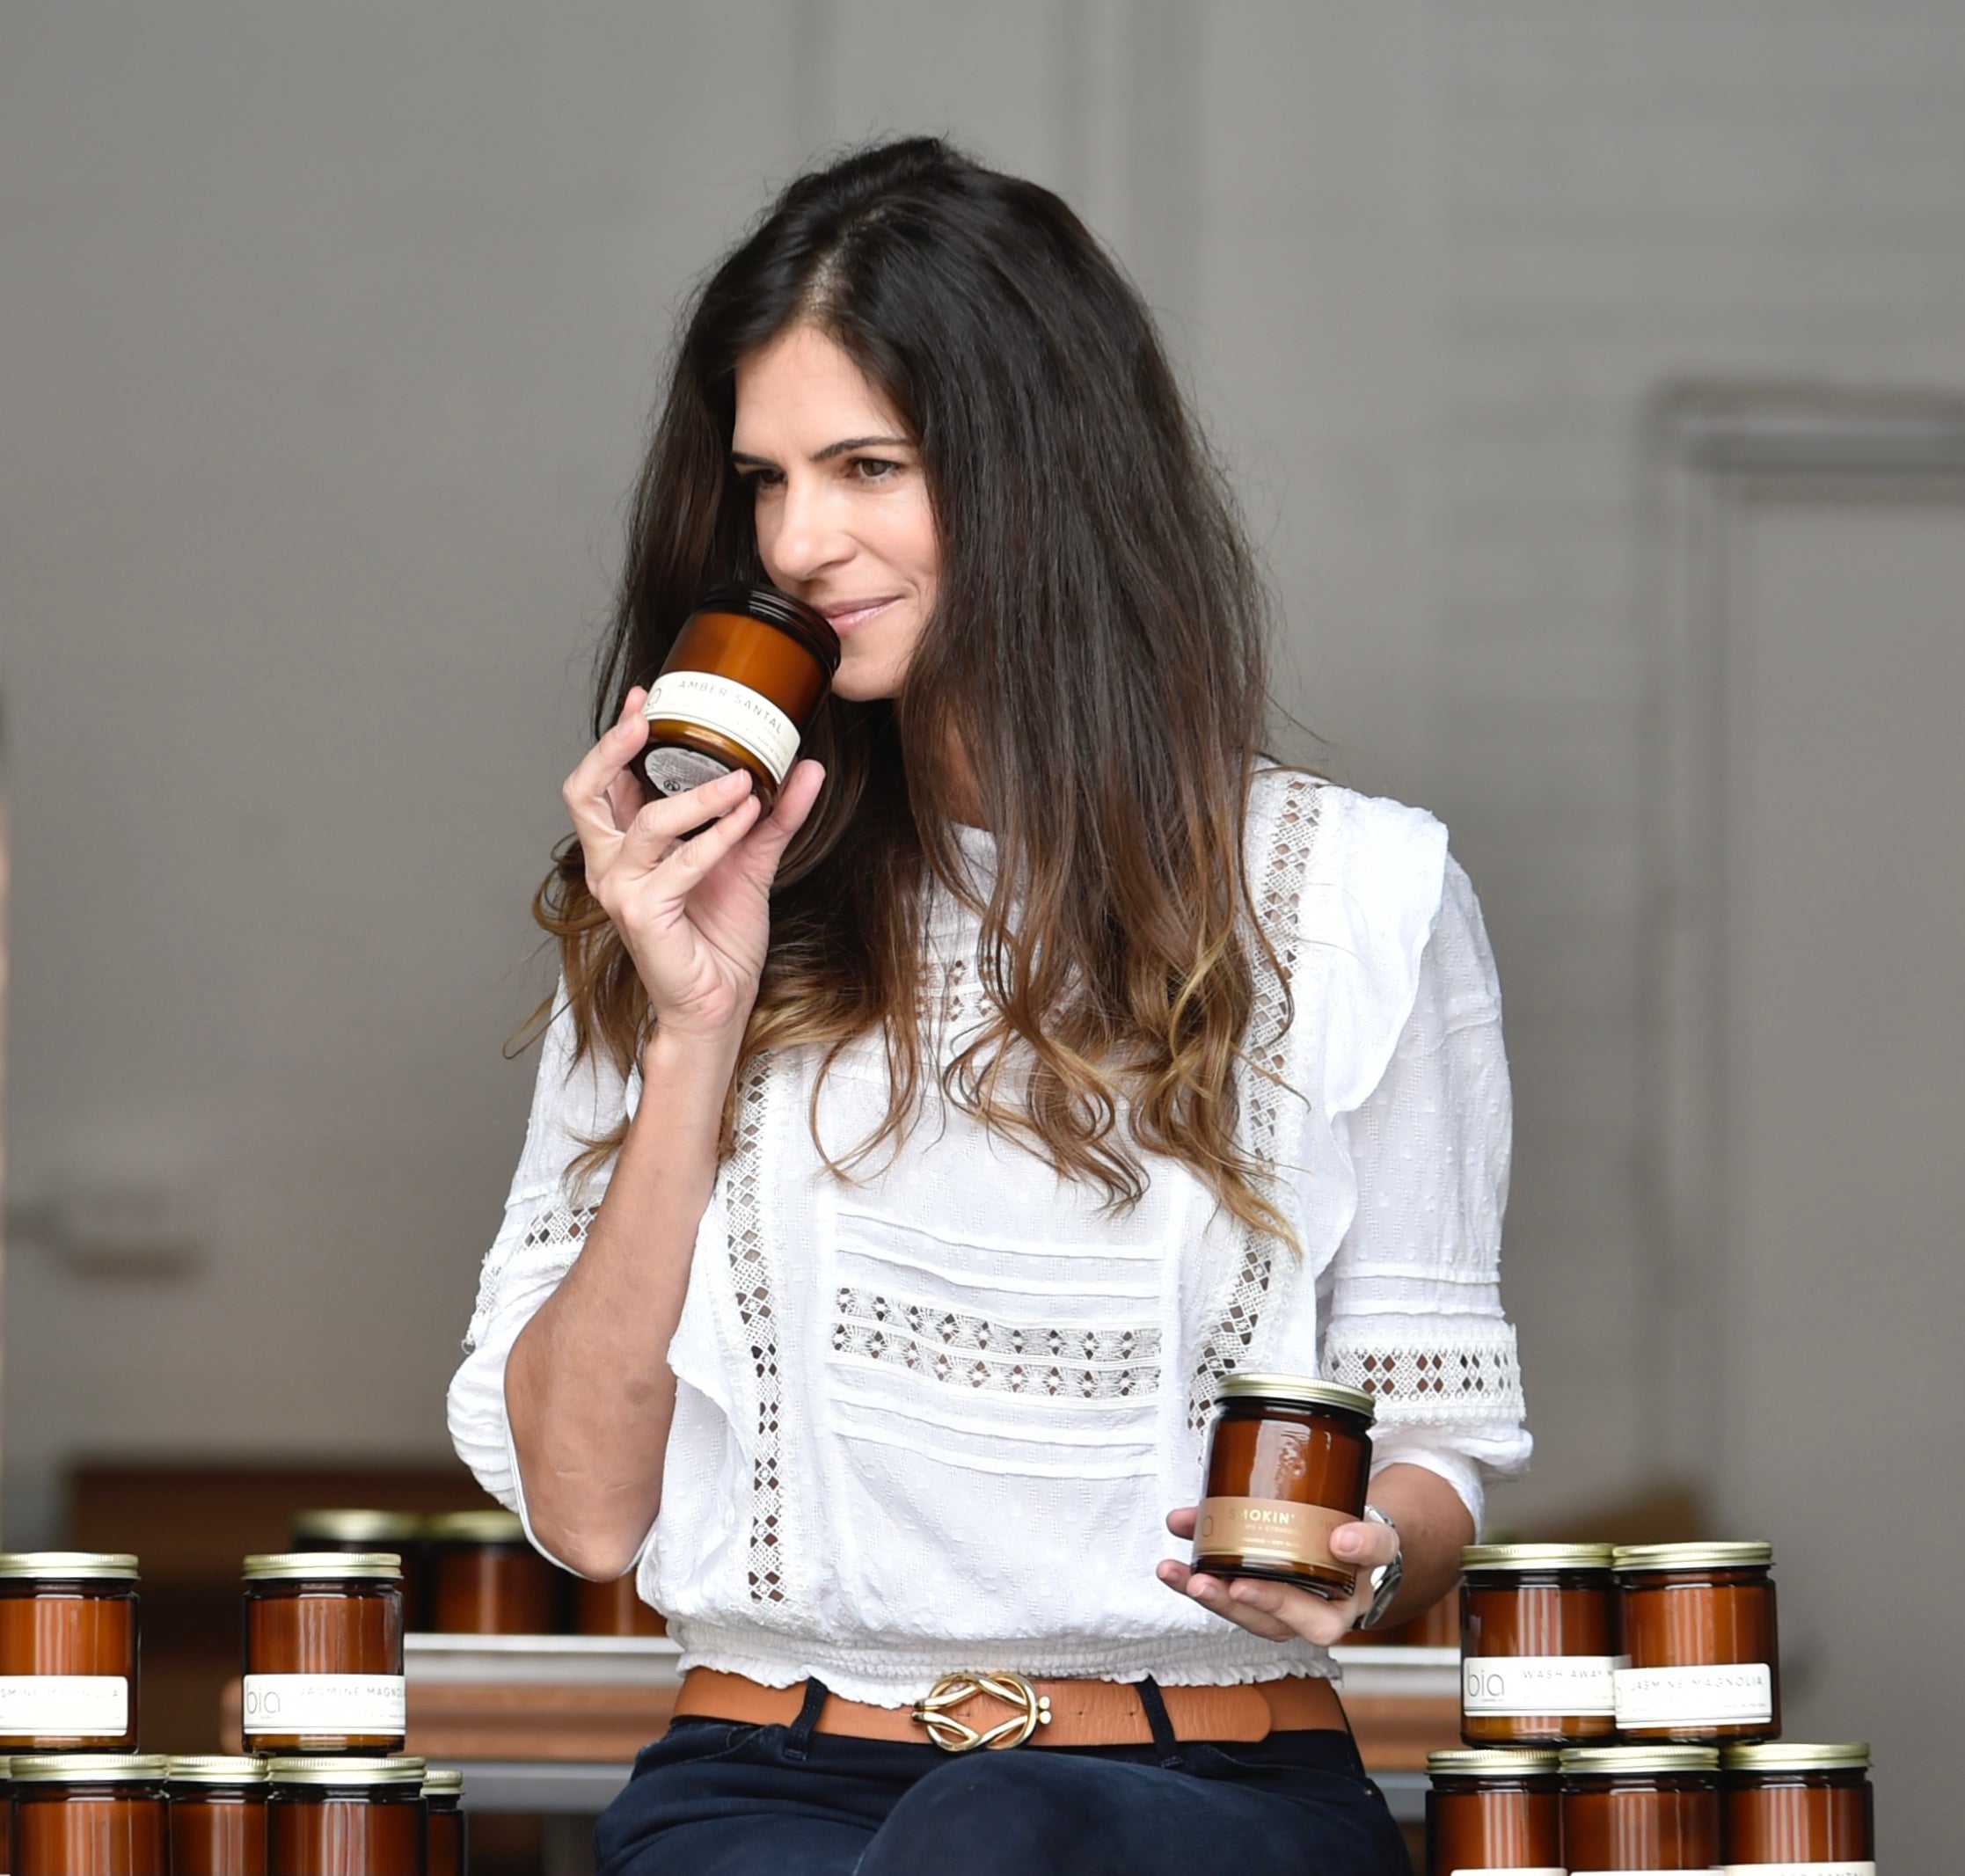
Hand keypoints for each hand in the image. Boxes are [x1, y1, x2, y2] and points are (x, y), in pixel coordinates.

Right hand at [561, 687, 824, 1042]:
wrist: (718, 1002)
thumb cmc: (719, 938)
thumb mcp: (751, 862)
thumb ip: (774, 816)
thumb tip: (806, 768)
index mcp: (627, 847)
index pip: (604, 781)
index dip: (617, 736)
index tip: (644, 697)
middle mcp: (612, 866)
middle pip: (585, 793)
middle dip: (613, 748)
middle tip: (649, 718)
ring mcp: (622, 892)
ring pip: (645, 823)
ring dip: (698, 796)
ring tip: (741, 780)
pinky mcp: (643, 916)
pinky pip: (680, 864)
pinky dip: (717, 837)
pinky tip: (746, 817)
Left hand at [1155, 1506, 1398, 1646]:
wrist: (1349, 1538)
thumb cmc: (1361, 1546)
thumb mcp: (1379, 1542)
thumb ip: (1370, 1541)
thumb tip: (1345, 1541)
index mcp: (1334, 1615)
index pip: (1312, 1622)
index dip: (1276, 1605)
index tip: (1244, 1586)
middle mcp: (1297, 1618)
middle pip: (1260, 1621)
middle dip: (1227, 1603)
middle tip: (1202, 1581)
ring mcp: (1270, 1604)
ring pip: (1233, 1607)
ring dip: (1199, 1590)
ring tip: (1172, 1571)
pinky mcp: (1247, 1584)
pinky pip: (1220, 1584)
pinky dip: (1193, 1569)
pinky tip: (1175, 1550)